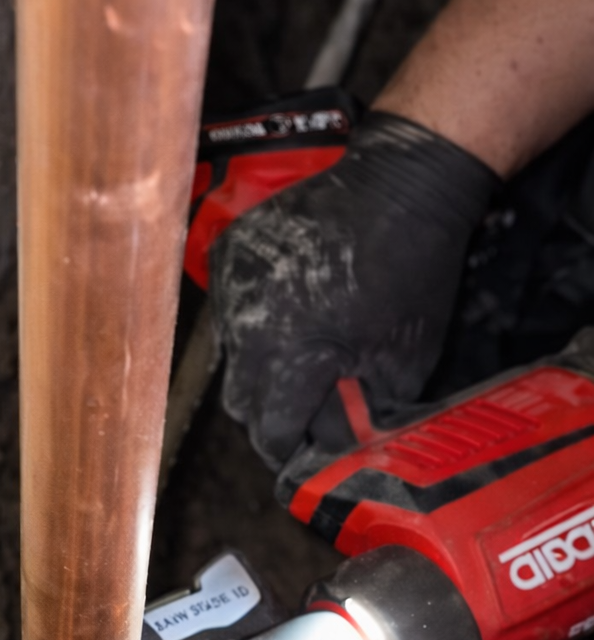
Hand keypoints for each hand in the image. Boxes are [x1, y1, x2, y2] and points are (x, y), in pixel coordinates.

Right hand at [210, 111, 498, 468]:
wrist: (399, 183)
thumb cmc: (412, 271)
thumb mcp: (401, 362)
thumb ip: (363, 416)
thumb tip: (335, 454)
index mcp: (290, 355)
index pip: (269, 432)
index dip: (289, 451)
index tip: (303, 456)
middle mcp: (249, 324)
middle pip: (241, 402)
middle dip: (271, 414)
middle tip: (305, 410)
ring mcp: (233, 287)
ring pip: (231, 358)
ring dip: (262, 368)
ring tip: (303, 353)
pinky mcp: (228, 255)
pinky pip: (229, 313)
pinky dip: (254, 323)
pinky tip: (291, 311)